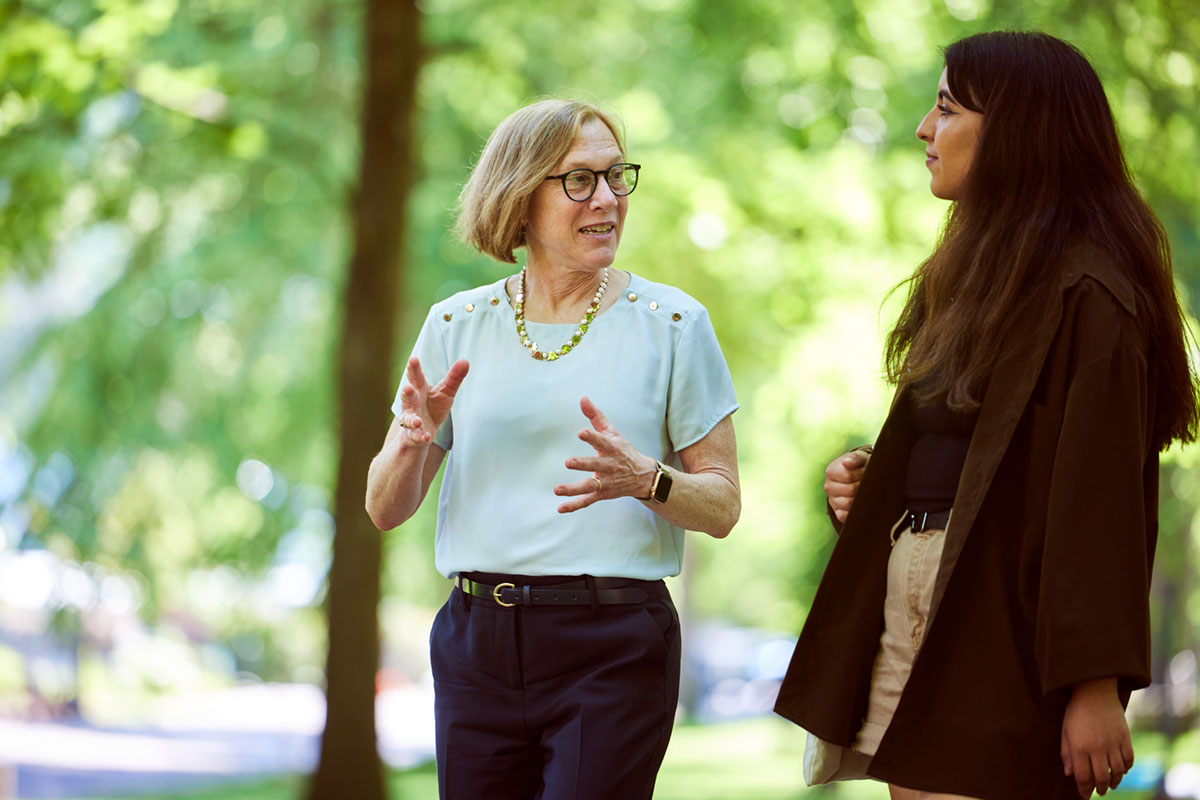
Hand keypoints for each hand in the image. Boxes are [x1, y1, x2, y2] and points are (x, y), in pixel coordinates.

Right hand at [395, 356, 468, 446]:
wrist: (423, 431)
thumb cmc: (434, 407)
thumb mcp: (445, 392)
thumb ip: (454, 377)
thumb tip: (465, 360)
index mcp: (419, 390)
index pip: (416, 377)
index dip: (414, 368)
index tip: (413, 358)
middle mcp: (412, 403)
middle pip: (407, 396)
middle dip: (407, 392)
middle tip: (407, 387)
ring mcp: (411, 419)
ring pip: (408, 419)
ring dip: (412, 419)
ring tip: (417, 421)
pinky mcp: (413, 435)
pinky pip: (415, 436)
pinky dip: (420, 437)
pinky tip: (426, 437)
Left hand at [554, 396, 656, 512]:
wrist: (643, 476)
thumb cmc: (622, 450)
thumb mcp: (612, 432)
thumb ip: (596, 416)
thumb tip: (583, 398)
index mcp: (612, 448)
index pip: (602, 441)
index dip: (592, 437)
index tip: (581, 433)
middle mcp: (609, 466)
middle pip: (595, 465)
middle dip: (583, 464)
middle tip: (568, 462)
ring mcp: (606, 482)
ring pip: (589, 486)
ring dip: (573, 489)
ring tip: (557, 490)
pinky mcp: (602, 494)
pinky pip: (587, 501)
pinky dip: (574, 505)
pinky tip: (560, 508)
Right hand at [825, 449, 869, 521]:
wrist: (856, 477)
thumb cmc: (859, 466)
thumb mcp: (859, 458)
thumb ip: (854, 459)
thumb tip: (846, 463)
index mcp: (831, 471)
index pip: (847, 476)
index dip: (861, 474)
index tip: (866, 470)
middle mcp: (828, 487)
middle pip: (850, 490)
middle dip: (863, 486)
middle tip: (868, 481)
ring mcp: (832, 500)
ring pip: (848, 504)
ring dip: (861, 498)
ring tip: (865, 491)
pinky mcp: (837, 512)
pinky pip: (845, 516)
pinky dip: (854, 511)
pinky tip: (861, 503)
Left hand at [1061, 678, 1132, 797]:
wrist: (1095, 692)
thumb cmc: (1076, 712)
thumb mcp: (1065, 731)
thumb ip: (1067, 754)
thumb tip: (1070, 774)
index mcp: (1080, 747)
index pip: (1083, 777)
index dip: (1084, 790)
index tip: (1084, 795)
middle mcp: (1098, 748)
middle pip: (1102, 778)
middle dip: (1100, 789)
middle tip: (1098, 793)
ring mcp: (1113, 743)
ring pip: (1118, 772)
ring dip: (1114, 782)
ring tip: (1110, 785)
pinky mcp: (1125, 738)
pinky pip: (1129, 760)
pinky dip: (1126, 769)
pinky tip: (1121, 771)